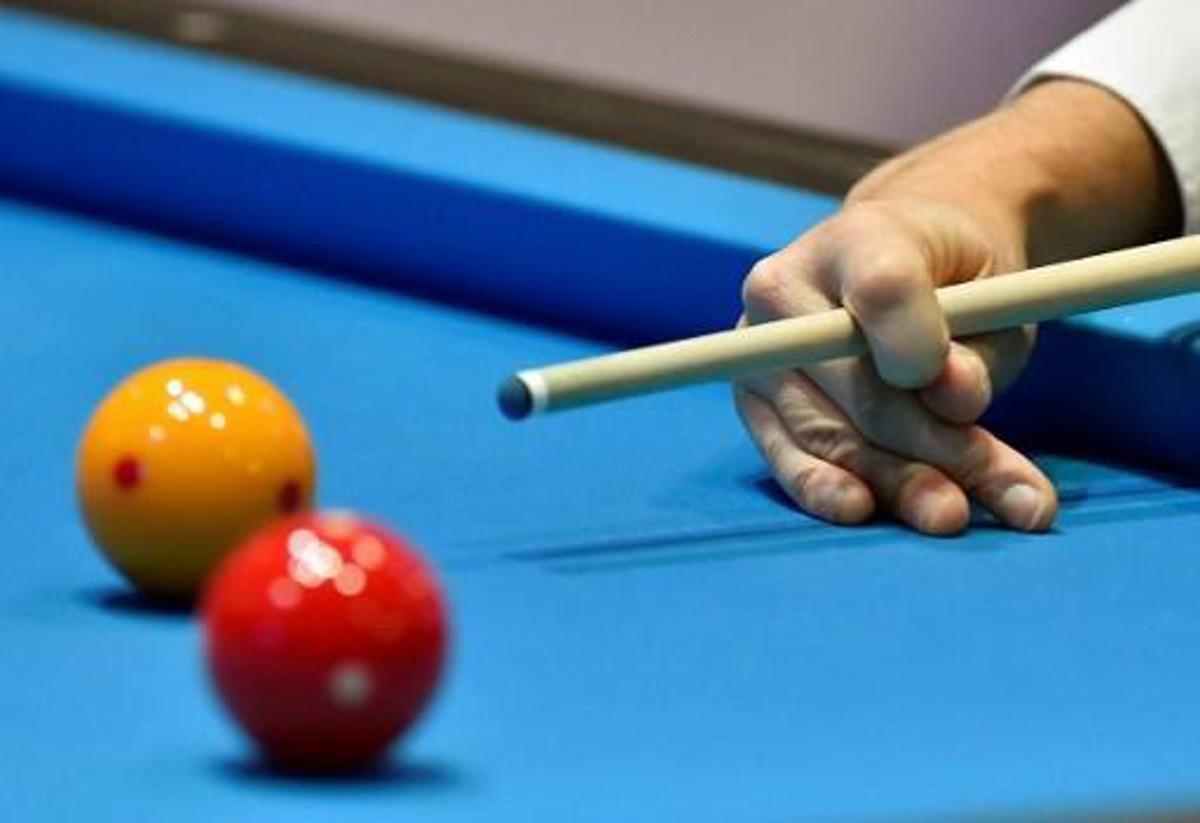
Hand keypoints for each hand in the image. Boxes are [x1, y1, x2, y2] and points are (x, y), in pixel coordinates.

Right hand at [735, 198, 1055, 533]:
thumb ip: (978, 351)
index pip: (883, 292)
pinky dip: (829, 489)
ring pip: (828, 433)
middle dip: (934, 448)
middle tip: (1009, 494)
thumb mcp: (994, 301)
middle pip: (857, 384)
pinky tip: (863, 509)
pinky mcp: (752, 400)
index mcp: (858, 237)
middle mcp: (785, 285)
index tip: (962, 394)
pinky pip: (788, 456)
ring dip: (897, 483)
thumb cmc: (955, 283)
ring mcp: (757, 346)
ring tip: (955, 515)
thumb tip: (953, 398)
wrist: (895, 266)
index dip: (919, 347)